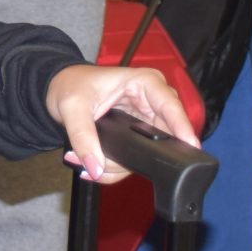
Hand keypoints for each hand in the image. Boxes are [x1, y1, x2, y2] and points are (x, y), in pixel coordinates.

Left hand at [45, 64, 198, 183]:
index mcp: (144, 83)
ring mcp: (148, 121)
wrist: (60, 90)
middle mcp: (152, 102)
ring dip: (119, 166)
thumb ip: (83, 137)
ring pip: (150, 154)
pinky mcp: (140, 136)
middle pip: (163, 137)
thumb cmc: (71, 86)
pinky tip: (96, 166)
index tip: (191, 148)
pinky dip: (116, 167)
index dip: (183, 128)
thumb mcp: (73, 108)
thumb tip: (94, 167)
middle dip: (133, 158)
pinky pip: (138, 159)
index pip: (171, 106)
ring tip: (89, 165)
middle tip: (101, 166)